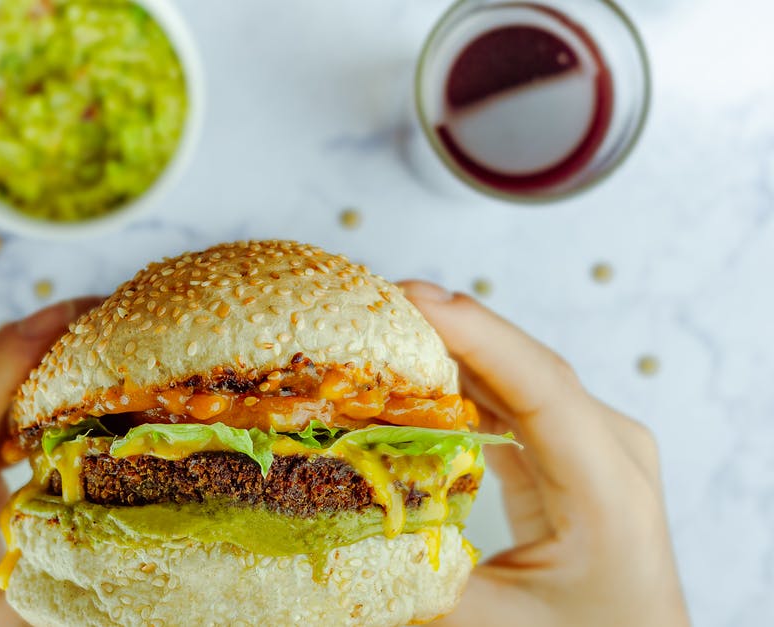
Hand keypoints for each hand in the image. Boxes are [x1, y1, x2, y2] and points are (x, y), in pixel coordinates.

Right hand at [399, 282, 689, 626]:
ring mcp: (594, 448)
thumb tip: (335, 537)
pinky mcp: (569, 456)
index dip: (476, 335)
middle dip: (451, 326)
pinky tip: (418, 376)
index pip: (540, 387)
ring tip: (383, 326)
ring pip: (517, 377)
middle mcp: (611, 451)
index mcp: (609, 488)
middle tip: (376, 300)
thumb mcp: (502, 623)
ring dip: (452, 349)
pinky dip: (463, 385)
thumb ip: (419, 580)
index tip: (413, 298)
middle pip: (526, 367)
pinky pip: (513, 402)